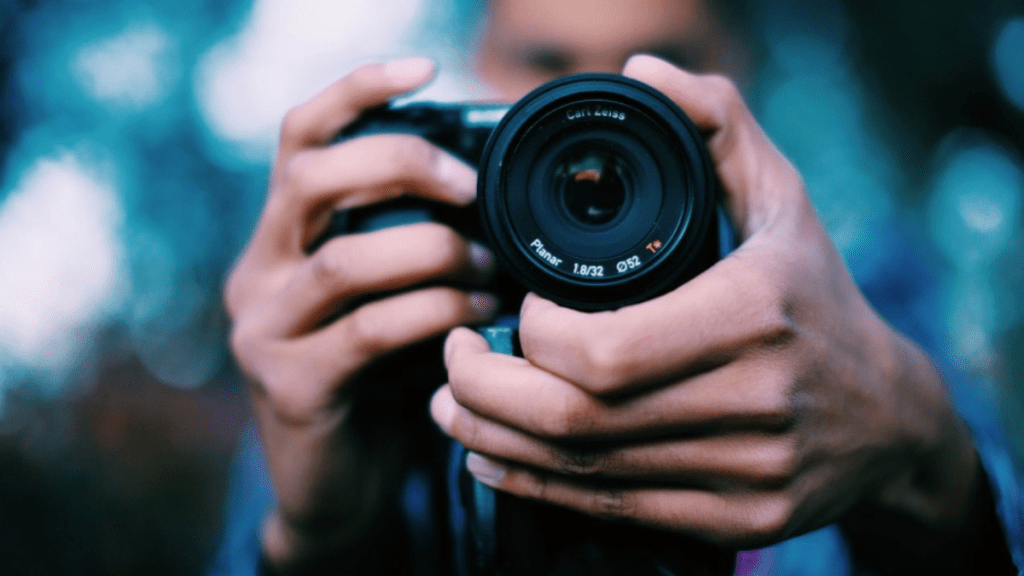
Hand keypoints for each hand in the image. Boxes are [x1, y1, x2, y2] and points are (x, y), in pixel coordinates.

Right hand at [225, 58, 497, 569]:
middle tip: (472, 188)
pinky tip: (475, 315)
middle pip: (312, 179)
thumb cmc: (377, 380)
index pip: (300, 140)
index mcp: (281, 239)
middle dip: (403, 165)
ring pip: (348, 258)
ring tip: (491, 265)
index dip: (356, 92)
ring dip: (436, 253)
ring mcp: (265, 331)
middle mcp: (259, 274)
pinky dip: (434, 313)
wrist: (335, 486)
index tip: (423, 68)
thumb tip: (489, 193)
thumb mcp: (385, 299)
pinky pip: (370, 331)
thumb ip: (408, 246)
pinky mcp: (292, 386)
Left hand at [432, 55, 985, 571]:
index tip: (512, 309)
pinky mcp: (737, 518)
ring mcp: (745, 471)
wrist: (889, 417)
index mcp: (754, 316)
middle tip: (452, 357)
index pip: (602, 350)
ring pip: (583, 472)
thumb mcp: (782, 200)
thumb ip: (716, 124)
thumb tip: (644, 73)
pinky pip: (612, 511)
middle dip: (486, 392)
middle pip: (577, 420)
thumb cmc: (818, 297)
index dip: (529, 336)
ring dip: (494, 441)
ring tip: (452, 407)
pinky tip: (492, 460)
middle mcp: (752, 402)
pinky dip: (536, 488)